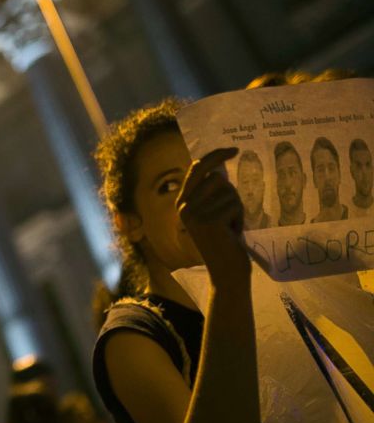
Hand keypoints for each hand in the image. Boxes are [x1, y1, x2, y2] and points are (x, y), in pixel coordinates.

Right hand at [176, 147, 250, 282]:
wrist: (226, 272)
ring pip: (229, 192)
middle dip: (231, 194)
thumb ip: (211, 193)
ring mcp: (194, 214)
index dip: (215, 156)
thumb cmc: (224, 242)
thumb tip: (220, 167)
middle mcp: (184, 207)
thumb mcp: (213, 213)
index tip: (233, 149)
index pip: (196, 169)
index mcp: (182, 203)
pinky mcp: (209, 221)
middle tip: (232, 215)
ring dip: (237, 208)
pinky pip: (235, 204)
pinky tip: (233, 233)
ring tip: (231, 226)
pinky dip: (240, 218)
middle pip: (217, 178)